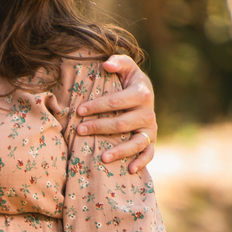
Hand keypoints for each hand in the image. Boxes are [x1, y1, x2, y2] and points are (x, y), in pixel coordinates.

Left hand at [76, 56, 156, 174]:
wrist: (144, 93)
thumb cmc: (128, 80)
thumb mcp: (126, 67)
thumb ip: (118, 62)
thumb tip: (105, 65)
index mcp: (142, 93)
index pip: (116, 101)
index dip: (97, 106)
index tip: (79, 110)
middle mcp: (148, 112)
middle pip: (121, 123)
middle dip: (99, 127)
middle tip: (79, 130)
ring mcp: (151, 128)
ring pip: (136, 142)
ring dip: (120, 151)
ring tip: (102, 158)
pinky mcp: (152, 140)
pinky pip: (149, 154)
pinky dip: (141, 162)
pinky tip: (129, 170)